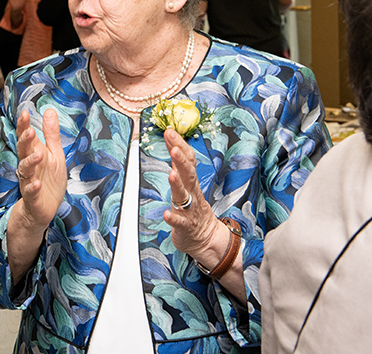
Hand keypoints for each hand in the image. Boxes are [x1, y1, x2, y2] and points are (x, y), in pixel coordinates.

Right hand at [13, 108, 66, 228]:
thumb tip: (50, 111)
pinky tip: (36, 183)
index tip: (25, 114)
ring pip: (25, 170)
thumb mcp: (55, 155)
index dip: (24, 126)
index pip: (26, 138)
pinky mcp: (32, 198)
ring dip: (30, 162)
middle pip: (23, 151)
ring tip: (39, 155)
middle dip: (25, 141)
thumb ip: (51, 134)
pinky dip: (32, 188)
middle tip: (30, 132)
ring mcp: (28, 181)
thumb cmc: (49, 181)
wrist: (43, 209)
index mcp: (34, 154)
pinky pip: (30, 192)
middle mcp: (29, 166)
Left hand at [161, 128, 220, 257]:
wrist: (205, 238)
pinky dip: (173, 218)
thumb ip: (178, 164)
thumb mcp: (186, 184)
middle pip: (188, 174)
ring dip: (177, 185)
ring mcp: (189, 210)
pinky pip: (179, 222)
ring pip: (184, 196)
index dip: (180, 146)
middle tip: (174, 146)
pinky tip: (166, 214)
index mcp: (191, 182)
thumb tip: (172, 142)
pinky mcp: (185, 226)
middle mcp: (192, 194)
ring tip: (171, 174)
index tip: (170, 131)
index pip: (188, 161)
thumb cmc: (192, 208)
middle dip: (181, 159)